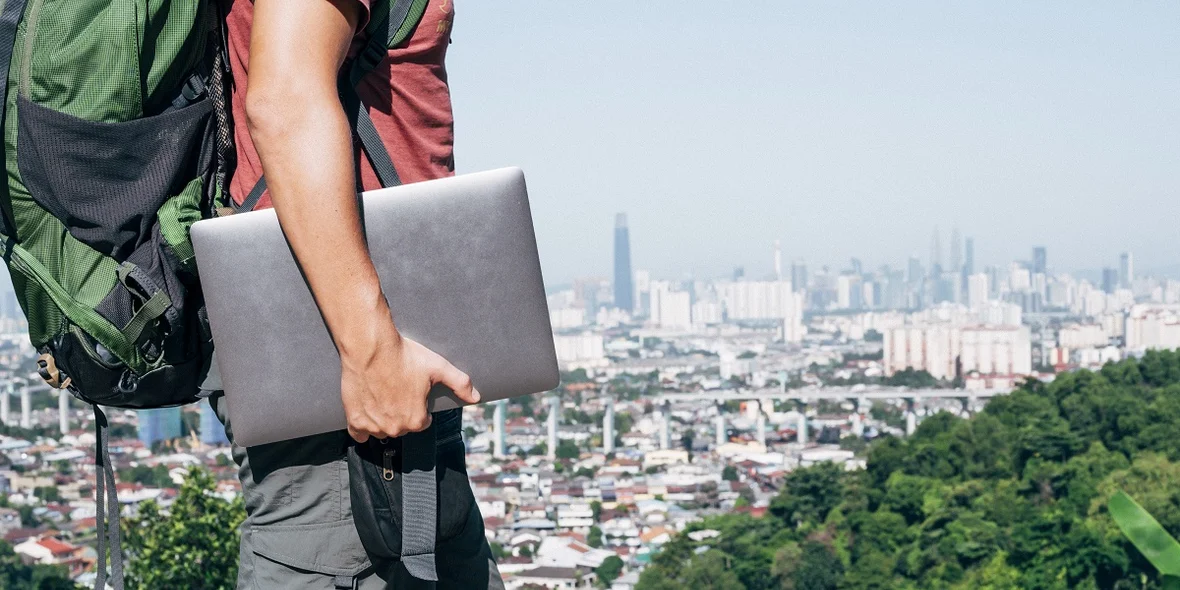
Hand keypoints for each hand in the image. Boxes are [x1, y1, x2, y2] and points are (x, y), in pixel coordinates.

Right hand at [341, 321, 479, 442]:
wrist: (370, 347)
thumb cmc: (404, 356)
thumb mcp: (438, 367)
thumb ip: (460, 384)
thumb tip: (476, 397)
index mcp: (416, 420)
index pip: (422, 422)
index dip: (419, 407)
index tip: (413, 393)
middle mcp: (395, 428)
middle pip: (402, 427)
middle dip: (401, 413)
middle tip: (398, 390)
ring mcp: (373, 426)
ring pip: (382, 430)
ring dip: (383, 419)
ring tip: (383, 396)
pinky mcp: (355, 420)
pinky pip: (359, 434)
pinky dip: (363, 427)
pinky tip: (367, 412)